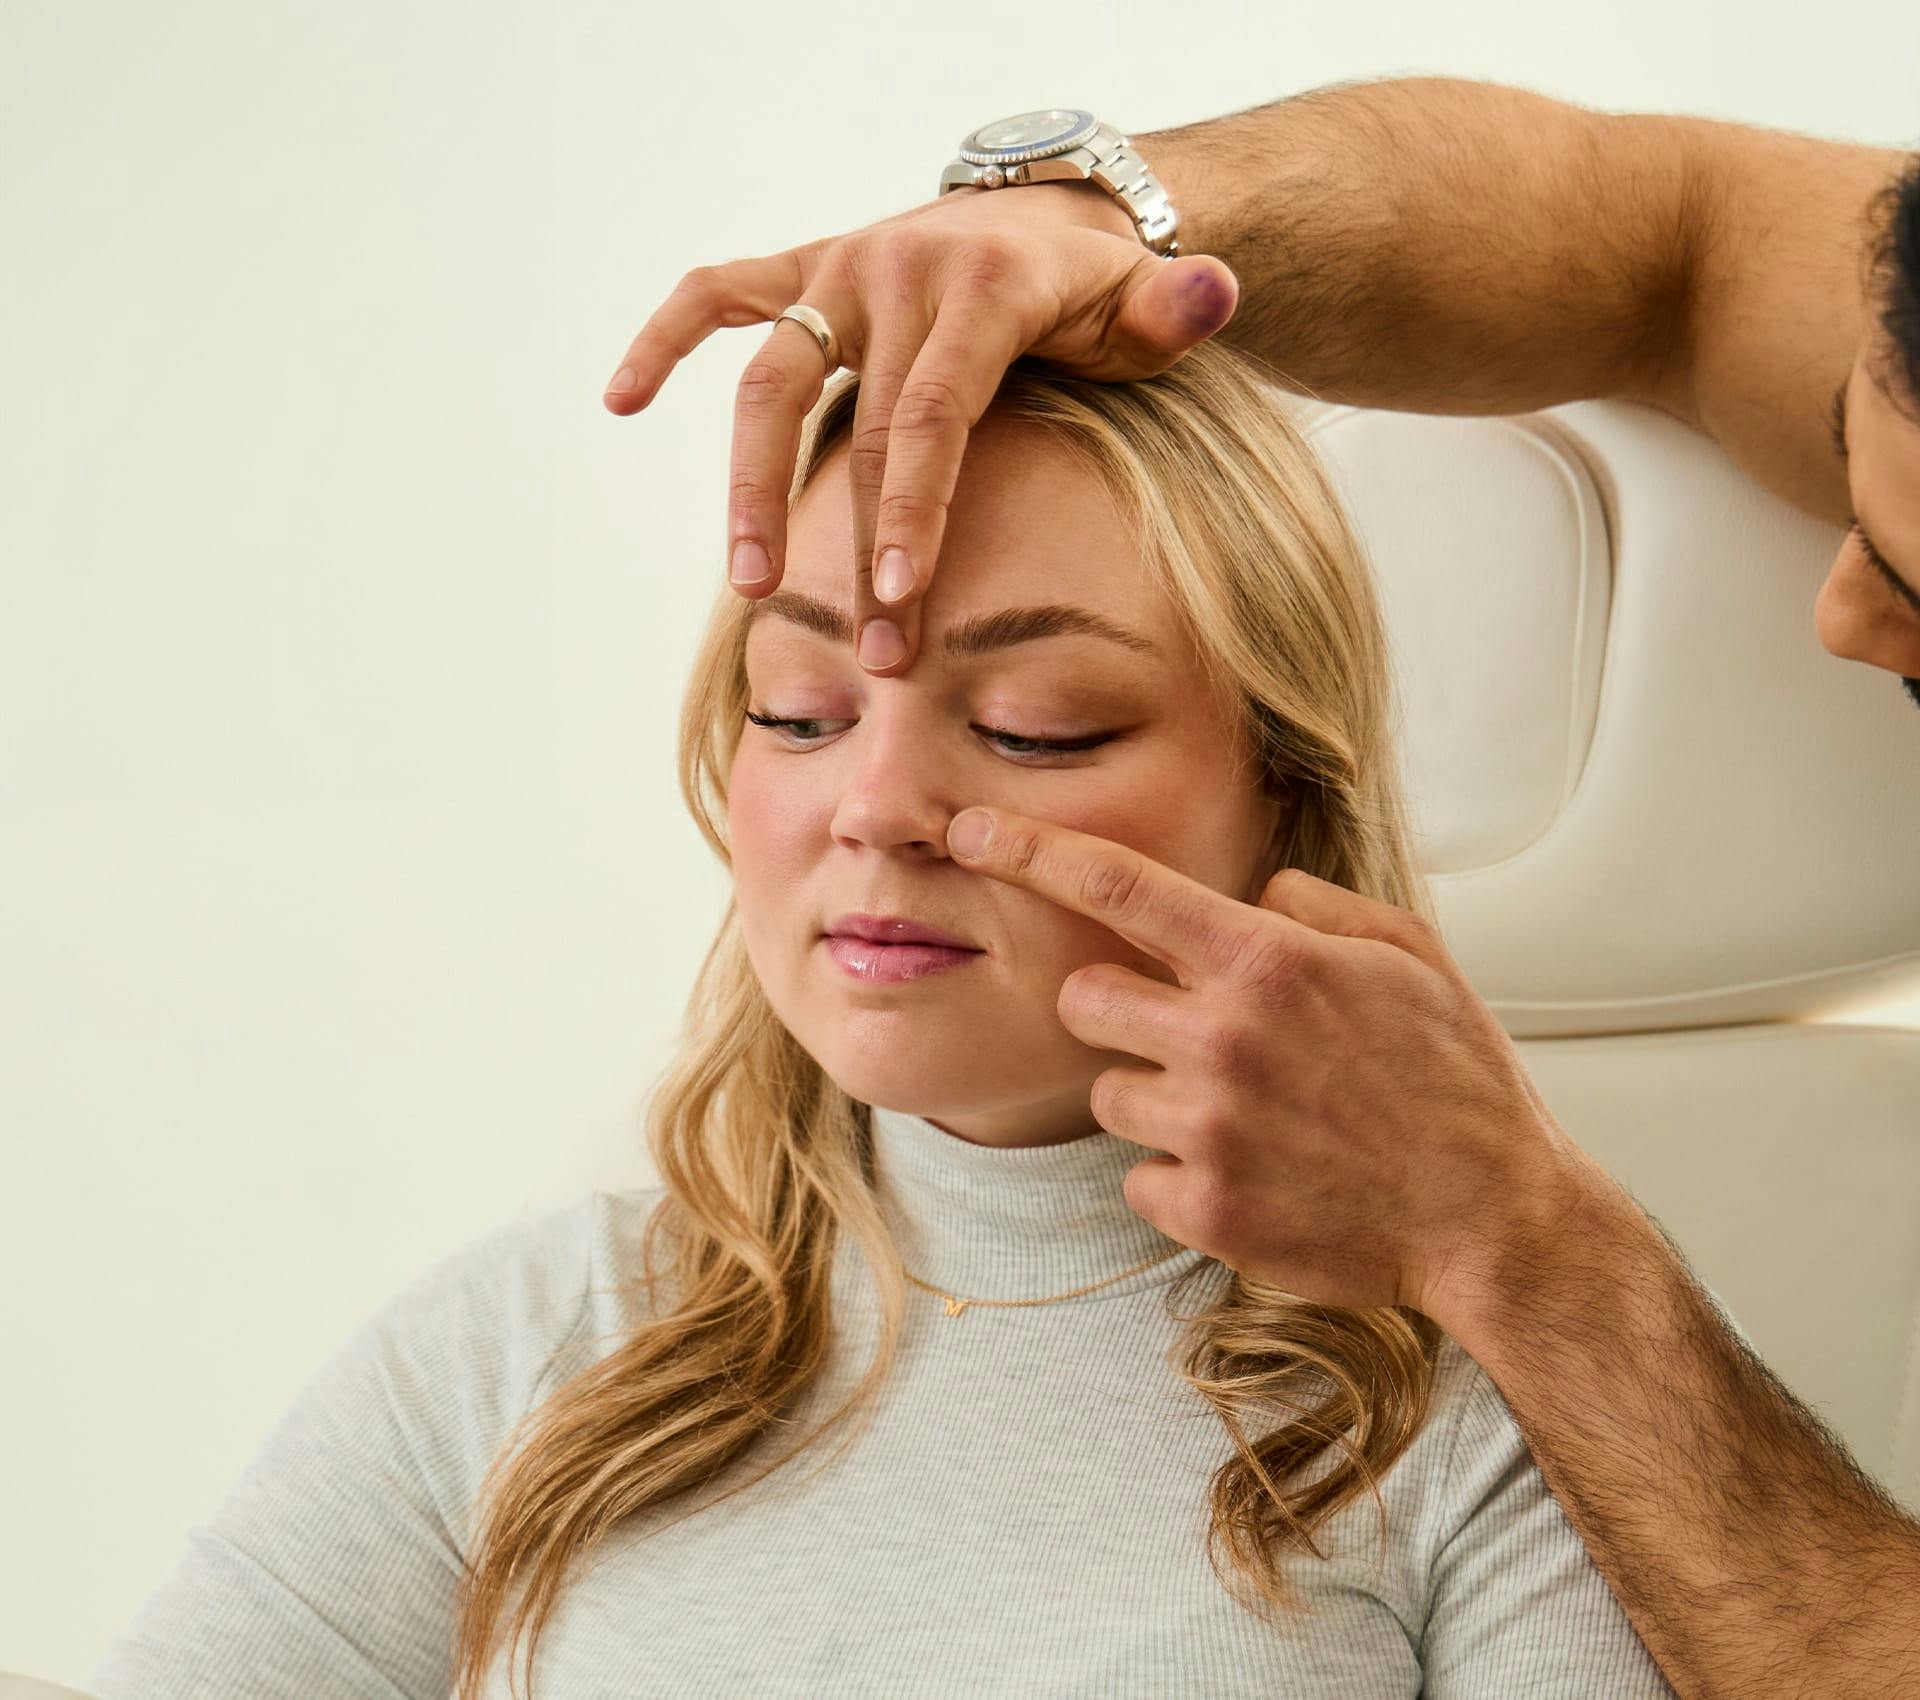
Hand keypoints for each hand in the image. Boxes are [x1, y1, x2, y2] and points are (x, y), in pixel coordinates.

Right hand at [602, 180, 1239, 675]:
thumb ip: (1177, 310)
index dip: (911, 513)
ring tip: (751, 582)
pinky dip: (668, 340)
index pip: (934, 416)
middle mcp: (900, 267)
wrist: (1058, 209)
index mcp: (983, 288)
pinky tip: (619, 399)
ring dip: (750, 483)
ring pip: (771, 379)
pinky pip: (720, 295)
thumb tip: (1209, 296)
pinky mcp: (805, 268)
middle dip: (850, 543)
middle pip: (854, 422)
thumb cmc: (1103, 291)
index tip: (898, 606)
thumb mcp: (1148, 304)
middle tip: (864, 649)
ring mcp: (843, 267)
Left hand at [944, 804, 1608, 1320]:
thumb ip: (1314, 907)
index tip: (969, 831)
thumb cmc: (1456, 1080)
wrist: (1495, 1219)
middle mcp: (1224, 1036)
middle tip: (1185, 1035)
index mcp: (1268, 961)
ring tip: (1245, 1117)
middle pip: (1082, 998)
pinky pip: (1136, 1176)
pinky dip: (1178, 1176)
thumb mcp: (1408, 957)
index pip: (1118, 884)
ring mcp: (1209, 1128)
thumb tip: (1252, 892)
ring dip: (1154, 1099)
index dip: (1029, 850)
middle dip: (1116, 1009)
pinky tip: (1253, 1175)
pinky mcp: (1205, 1209)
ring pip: (1106, 1094)